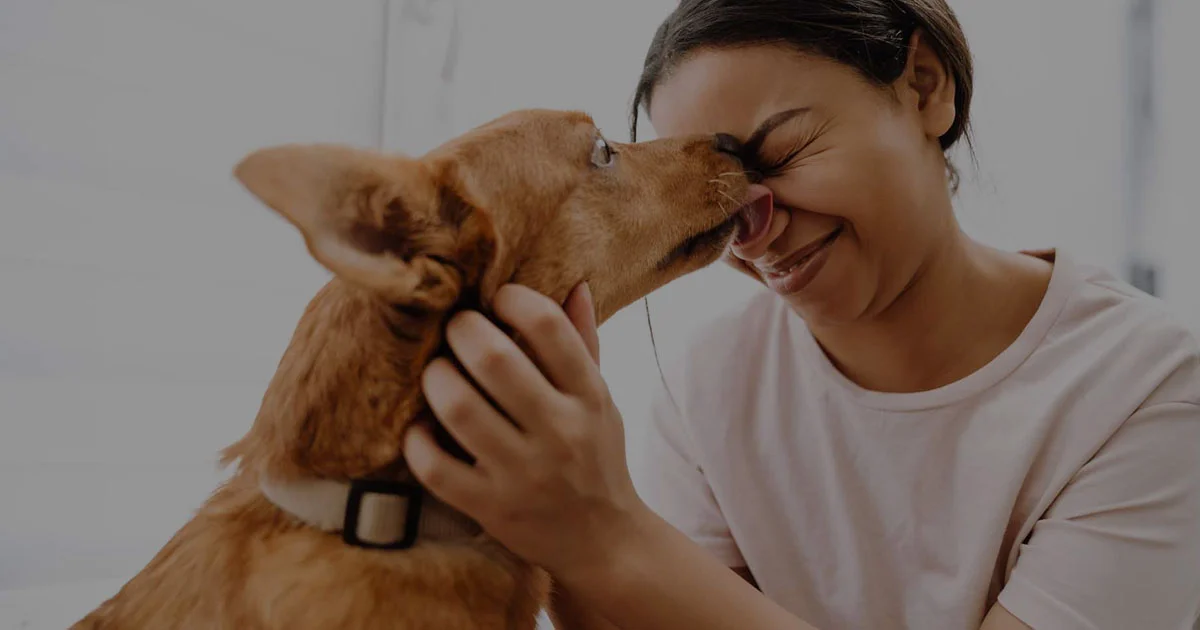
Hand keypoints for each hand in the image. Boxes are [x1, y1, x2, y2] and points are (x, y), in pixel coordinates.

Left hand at [403, 282, 650, 578]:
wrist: (604, 542)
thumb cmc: (595, 457)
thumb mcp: (601, 399)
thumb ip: (584, 343)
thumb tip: (575, 283)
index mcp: (588, 396)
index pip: (548, 326)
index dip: (513, 299)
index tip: (497, 300)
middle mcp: (559, 432)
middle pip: (494, 358)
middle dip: (462, 330)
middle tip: (454, 329)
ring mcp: (523, 473)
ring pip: (458, 407)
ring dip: (436, 378)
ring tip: (436, 372)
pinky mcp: (490, 508)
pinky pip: (434, 467)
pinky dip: (417, 440)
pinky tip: (422, 427)